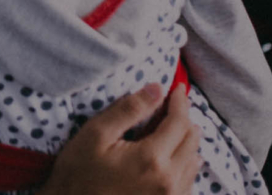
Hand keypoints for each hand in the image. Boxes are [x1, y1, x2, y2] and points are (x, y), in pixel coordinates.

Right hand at [41, 84, 200, 194]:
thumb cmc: (78, 172)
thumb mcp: (96, 133)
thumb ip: (129, 109)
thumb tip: (157, 89)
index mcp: (152, 159)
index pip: (179, 123)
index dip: (180, 102)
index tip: (178, 88)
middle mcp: (168, 181)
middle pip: (191, 142)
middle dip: (185, 119)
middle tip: (175, 104)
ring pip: (193, 162)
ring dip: (187, 141)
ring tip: (177, 126)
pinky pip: (187, 182)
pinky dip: (186, 163)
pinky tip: (178, 156)